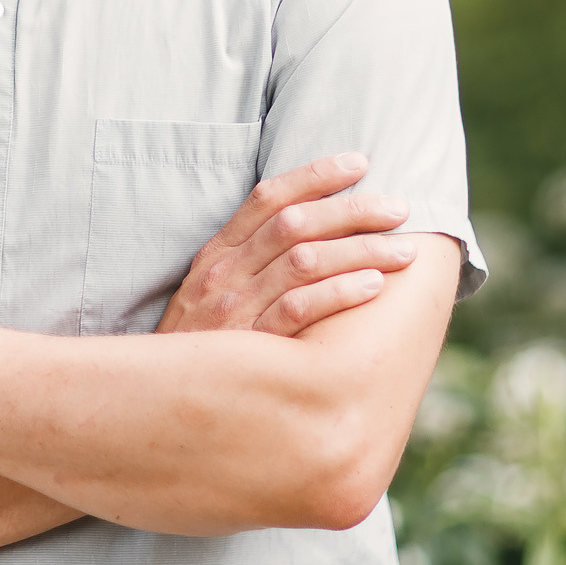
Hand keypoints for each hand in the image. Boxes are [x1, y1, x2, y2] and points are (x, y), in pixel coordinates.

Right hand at [157, 152, 417, 337]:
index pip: (267, 198)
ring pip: (304, 261)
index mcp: (216, 254)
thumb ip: (248, 262)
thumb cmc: (201, 347)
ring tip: (403, 250)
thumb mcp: (208, 294)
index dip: (315, 175)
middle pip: (295, 224)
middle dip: (352, 210)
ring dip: (360, 250)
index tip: (360, 163)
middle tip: (399, 208)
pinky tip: (374, 286)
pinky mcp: (249, 345)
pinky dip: (339, 293)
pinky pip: (299, 309)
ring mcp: (234, 308)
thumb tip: (309, 231)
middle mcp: (224, 274)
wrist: (161, 401)